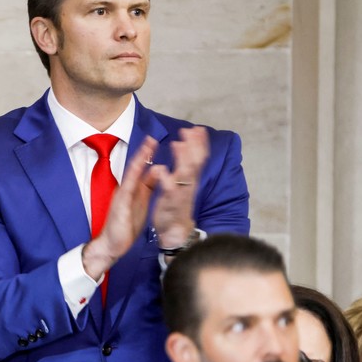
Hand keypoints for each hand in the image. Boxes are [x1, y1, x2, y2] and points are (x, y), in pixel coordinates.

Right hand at [82, 137, 158, 278]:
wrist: (111, 244)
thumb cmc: (125, 226)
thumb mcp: (140, 203)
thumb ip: (146, 188)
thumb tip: (155, 172)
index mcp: (133, 190)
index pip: (142, 170)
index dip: (148, 156)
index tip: (155, 141)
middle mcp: (126, 189)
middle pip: (136, 168)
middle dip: (144, 152)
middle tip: (151, 137)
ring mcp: (122, 196)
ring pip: (131, 175)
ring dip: (139, 159)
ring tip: (146, 146)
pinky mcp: (120, 205)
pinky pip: (128, 189)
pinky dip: (133, 177)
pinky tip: (138, 168)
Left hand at [151, 127, 208, 248]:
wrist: (176, 232)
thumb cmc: (177, 205)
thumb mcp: (182, 185)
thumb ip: (184, 166)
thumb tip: (183, 145)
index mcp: (190, 180)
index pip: (198, 159)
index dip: (199, 144)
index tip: (198, 128)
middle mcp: (188, 186)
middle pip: (194, 164)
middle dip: (193, 147)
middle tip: (189, 131)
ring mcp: (180, 195)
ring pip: (185, 176)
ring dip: (182, 160)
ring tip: (178, 144)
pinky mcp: (170, 206)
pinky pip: (170, 193)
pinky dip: (167, 181)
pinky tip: (162, 171)